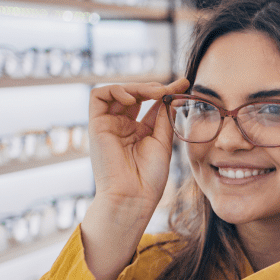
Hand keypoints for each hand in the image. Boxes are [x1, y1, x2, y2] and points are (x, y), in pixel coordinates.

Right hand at [88, 78, 189, 213]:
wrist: (133, 196)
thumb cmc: (149, 176)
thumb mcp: (162, 142)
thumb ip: (163, 118)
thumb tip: (171, 96)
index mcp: (139, 131)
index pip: (151, 103)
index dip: (166, 91)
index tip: (183, 84)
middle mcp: (123, 126)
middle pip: (135, 94)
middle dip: (153, 87)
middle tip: (170, 88)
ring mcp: (109, 124)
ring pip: (118, 92)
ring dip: (137, 87)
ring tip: (155, 93)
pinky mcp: (96, 125)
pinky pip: (98, 96)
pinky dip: (115, 90)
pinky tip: (133, 99)